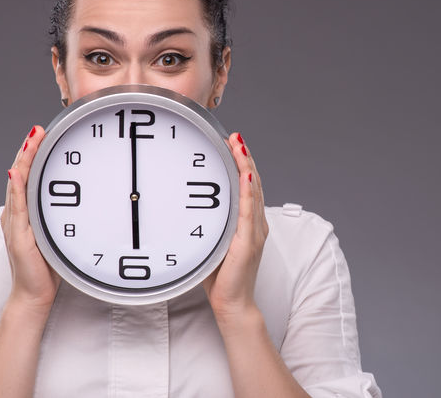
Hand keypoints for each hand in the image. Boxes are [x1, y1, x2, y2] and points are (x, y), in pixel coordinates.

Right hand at [3, 126, 59, 315]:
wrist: (35, 294)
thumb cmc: (50, 266)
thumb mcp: (60, 234)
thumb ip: (64, 216)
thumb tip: (88, 199)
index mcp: (27, 212)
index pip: (29, 176)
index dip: (33, 154)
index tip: (43, 134)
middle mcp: (18, 214)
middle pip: (21, 175)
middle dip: (28, 150)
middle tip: (38, 130)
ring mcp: (16, 223)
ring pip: (18, 186)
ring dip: (24, 162)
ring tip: (31, 141)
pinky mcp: (18, 235)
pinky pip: (18, 207)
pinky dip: (17, 189)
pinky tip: (17, 173)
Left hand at [203, 132, 267, 320]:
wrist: (233, 304)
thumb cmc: (221, 278)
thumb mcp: (211, 243)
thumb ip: (206, 225)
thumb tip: (184, 208)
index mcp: (249, 223)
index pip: (248, 186)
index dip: (243, 163)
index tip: (233, 144)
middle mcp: (256, 223)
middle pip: (253, 182)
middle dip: (245, 157)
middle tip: (236, 137)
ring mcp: (254, 231)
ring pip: (252, 191)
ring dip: (246, 165)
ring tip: (239, 145)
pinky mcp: (249, 241)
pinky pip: (249, 210)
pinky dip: (247, 190)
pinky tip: (245, 174)